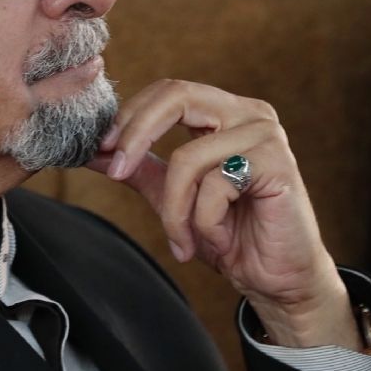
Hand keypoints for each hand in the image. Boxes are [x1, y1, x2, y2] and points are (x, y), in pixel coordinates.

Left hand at [87, 79, 359, 349]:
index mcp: (225, 112)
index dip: (129, 116)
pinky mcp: (278, 164)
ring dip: (174, 209)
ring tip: (183, 240)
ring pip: (187, 157)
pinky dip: (204, 223)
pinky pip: (214, 186)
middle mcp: (249, 113)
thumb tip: (92, 151)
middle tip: (116, 173)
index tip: (101, 150)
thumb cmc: (230, 235)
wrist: (277, 280)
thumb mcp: (173, 196)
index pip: (168, 90)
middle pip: (176, 97)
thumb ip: (139, 168)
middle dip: (136, 135)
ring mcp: (266, 135)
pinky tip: (221, 241)